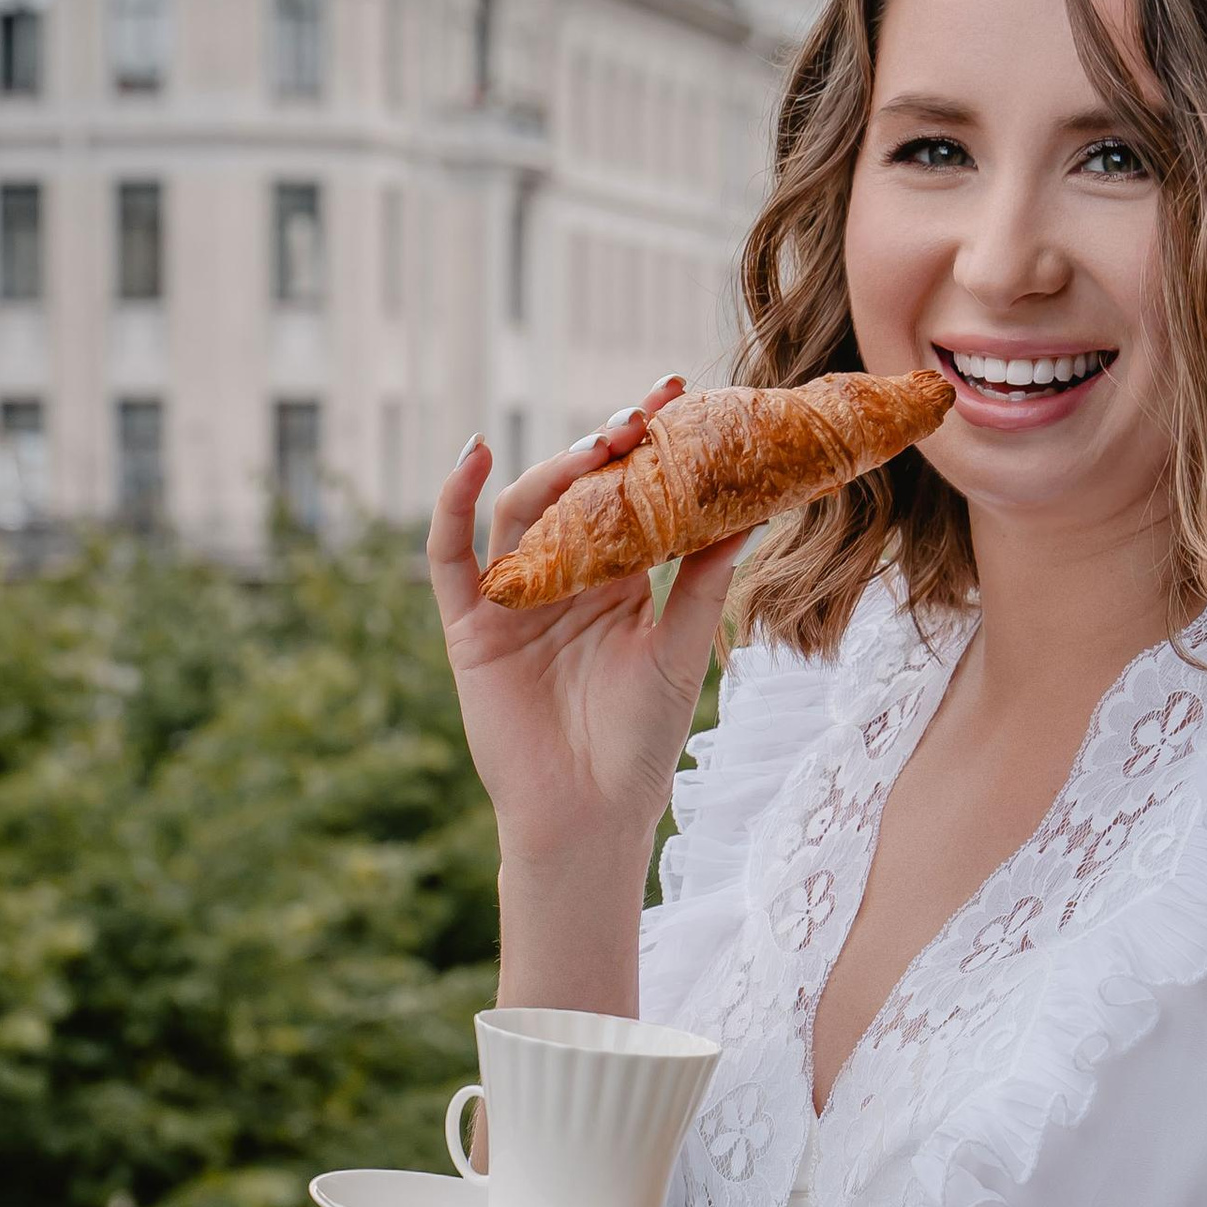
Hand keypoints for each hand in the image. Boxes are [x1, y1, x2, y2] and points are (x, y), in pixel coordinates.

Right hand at [427, 388, 747, 884]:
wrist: (590, 813)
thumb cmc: (642, 738)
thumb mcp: (683, 645)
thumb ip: (705, 576)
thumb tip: (755, 504)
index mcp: (615, 579)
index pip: (626, 494)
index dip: (646, 444)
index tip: (679, 393)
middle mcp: (560, 578)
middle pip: (572, 491)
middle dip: (604, 445)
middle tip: (643, 413)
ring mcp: (512, 598)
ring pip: (521, 511)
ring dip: (553, 469)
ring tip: (597, 445)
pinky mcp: (469, 625)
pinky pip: (451, 554)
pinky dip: (453, 501)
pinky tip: (476, 454)